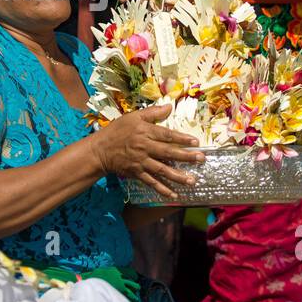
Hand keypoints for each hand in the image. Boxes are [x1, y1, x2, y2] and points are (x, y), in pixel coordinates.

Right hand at [90, 104, 204, 199]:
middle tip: (201, 159)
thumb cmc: (117, 131)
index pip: (166, 135)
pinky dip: (162, 189)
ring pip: (162, 170)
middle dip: (186, 157)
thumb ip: (152, 112)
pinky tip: (174, 195)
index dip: (181, 138)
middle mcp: (144, 147)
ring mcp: (141, 162)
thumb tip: (169, 107)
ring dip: (178, 176)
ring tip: (192, 181)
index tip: (195, 142)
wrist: (100, 150)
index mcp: (144, 132)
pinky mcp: (137, 173)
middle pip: (168, 153)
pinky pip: (151, 182)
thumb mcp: (133, 117)